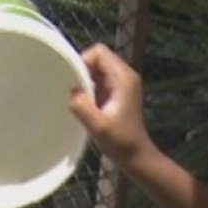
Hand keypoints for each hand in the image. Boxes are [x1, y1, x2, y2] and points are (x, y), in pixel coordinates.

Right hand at [69, 43, 154, 166]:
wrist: (135, 155)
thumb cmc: (120, 141)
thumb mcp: (98, 126)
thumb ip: (82, 106)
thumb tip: (72, 91)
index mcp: (123, 78)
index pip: (99, 52)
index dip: (83, 61)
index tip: (73, 82)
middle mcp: (124, 76)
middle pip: (98, 58)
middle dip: (82, 72)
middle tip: (75, 93)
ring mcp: (121, 85)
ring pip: (96, 70)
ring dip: (84, 82)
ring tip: (81, 102)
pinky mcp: (117, 94)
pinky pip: (98, 82)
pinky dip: (89, 90)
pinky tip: (86, 106)